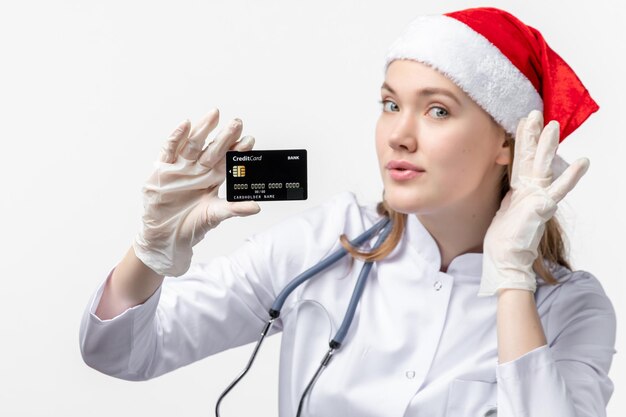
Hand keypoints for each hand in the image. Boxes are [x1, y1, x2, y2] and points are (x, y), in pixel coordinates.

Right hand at [133, 108, 260, 276]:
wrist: (166, 236)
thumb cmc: (191, 225)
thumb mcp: (215, 216)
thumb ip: (235, 209)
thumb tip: (256, 207)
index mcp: (212, 178)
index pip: (228, 160)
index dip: (238, 150)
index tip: (250, 140)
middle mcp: (198, 169)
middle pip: (213, 149)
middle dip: (225, 136)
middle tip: (237, 123)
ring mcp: (181, 168)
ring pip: (193, 144)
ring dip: (203, 129)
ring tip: (214, 114)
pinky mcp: (163, 170)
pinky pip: (169, 149)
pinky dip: (176, 137)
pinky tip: (185, 125)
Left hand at [478, 110, 589, 295]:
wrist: (507, 258)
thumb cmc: (504, 238)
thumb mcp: (502, 207)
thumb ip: (508, 192)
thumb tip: (506, 182)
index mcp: (520, 190)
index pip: (520, 159)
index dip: (520, 140)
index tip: (519, 121)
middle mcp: (530, 190)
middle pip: (531, 157)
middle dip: (532, 135)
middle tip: (534, 113)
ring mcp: (538, 197)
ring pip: (544, 166)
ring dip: (548, 146)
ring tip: (554, 126)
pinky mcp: (543, 207)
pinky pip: (559, 189)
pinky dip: (571, 176)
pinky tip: (584, 162)